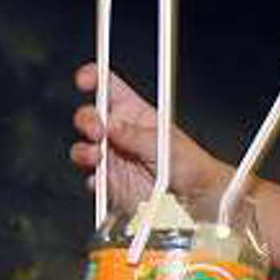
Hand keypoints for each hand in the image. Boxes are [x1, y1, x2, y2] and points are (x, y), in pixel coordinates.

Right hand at [70, 63, 231, 213]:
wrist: (196, 200)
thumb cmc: (192, 167)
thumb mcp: (168, 144)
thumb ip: (138, 136)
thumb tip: (114, 126)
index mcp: (136, 114)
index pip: (110, 88)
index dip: (94, 78)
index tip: (85, 80)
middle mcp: (121, 134)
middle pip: (90, 116)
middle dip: (87, 120)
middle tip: (98, 131)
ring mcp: (114, 159)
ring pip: (84, 148)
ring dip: (84, 150)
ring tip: (98, 156)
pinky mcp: (111, 185)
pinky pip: (92, 181)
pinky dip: (94, 181)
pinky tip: (103, 181)